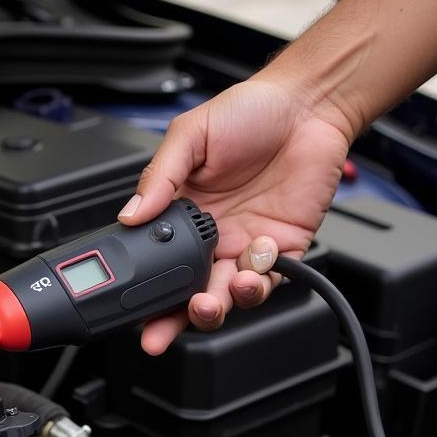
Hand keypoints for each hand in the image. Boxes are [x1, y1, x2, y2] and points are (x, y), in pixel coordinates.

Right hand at [118, 75, 352, 354]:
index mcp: (182, 216)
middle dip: (174, 320)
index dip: (143, 295)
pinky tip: (256, 257)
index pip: (157, 265)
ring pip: (229, 296)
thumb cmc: (249, 112)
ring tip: (212, 299)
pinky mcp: (286, 247)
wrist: (308, 104)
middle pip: (189, 293)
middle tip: (161, 332)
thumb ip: (159, 178)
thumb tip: (129, 215)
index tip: (130, 314)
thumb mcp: (189, 137)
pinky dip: (261, 279)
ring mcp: (247, 246)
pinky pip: (272, 280)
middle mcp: (213, 238)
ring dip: (218, 305)